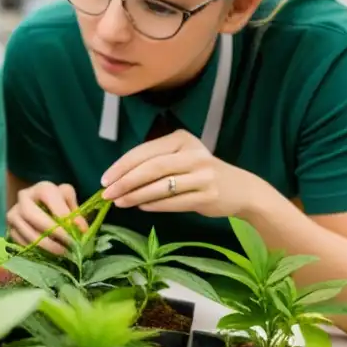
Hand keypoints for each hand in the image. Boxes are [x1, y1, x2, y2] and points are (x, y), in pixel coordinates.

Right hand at [6, 181, 86, 255]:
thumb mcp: (69, 202)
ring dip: (45, 244)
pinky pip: (21, 241)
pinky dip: (35, 249)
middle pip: (33, 215)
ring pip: (26, 231)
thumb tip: (81, 231)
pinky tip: (48, 253)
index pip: (52, 201)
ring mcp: (14, 213)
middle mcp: (24, 197)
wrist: (39, 205)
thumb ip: (75, 214)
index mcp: (42, 188)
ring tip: (61, 252)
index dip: (66, 217)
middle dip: (53, 232)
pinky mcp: (10, 228)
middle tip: (68, 245)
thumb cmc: (58, 204)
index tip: (80, 232)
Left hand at [101, 129, 251, 217]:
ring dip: (136, 195)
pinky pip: (174, 201)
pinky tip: (141, 207)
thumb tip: (118, 177)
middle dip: (125, 181)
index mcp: (182, 139)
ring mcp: (203, 175)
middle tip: (107, 193)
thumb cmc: (201, 173)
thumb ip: (155, 161)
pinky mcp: (208, 196)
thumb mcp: (181, 157)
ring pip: (161, 186)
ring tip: (120, 202)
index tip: (105, 179)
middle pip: (151, 168)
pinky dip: (154, 205)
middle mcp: (193, 154)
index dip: (121, 166)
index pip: (144, 152)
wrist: (242, 189)